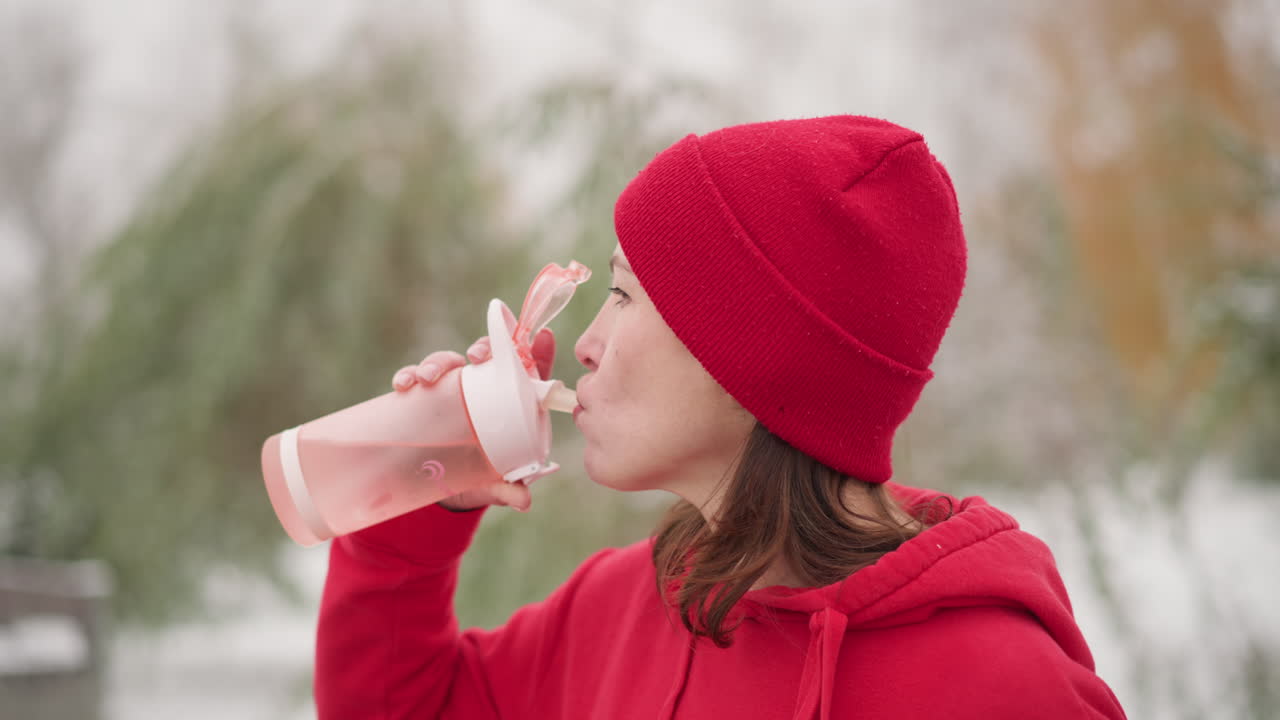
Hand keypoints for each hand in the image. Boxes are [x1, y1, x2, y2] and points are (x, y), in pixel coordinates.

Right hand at [389, 328, 556, 511]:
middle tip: (475, 358)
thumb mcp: (495, 483)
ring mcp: (451, 391)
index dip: (537, 351)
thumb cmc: (481, 479)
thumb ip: (508, 489)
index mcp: (509, 403)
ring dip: (437, 363)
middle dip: (482, 347)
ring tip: (427, 378)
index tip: (544, 337)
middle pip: (486, 355)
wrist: (442, 493)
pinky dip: (407, 376)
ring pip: (447, 362)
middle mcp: (481, 390)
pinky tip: (403, 385)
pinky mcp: (423, 399)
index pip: (527, 370)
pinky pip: (414, 379)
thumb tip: (523, 501)